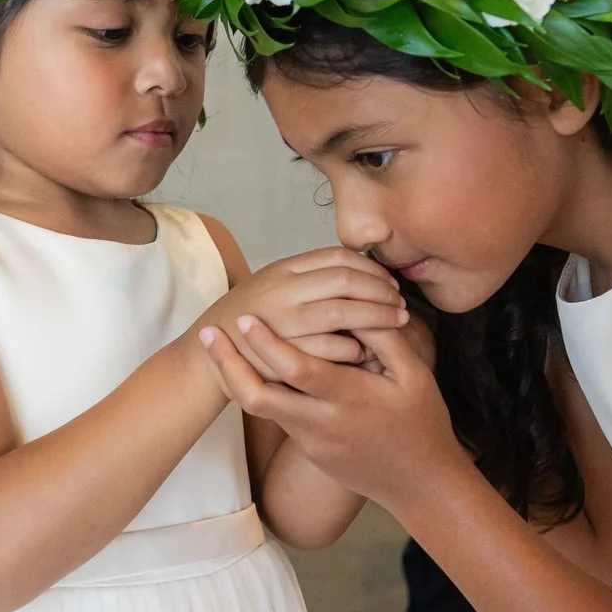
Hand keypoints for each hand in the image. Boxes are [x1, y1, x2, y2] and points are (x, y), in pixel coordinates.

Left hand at [197, 318, 464, 506]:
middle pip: (256, 397)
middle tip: (207, 334)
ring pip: (261, 408)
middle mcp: (321, 422)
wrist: (419, 484)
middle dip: (227, 365)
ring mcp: (310, 440)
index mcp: (348, 399)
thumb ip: (386, 339)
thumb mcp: (415, 377)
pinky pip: (279, 416)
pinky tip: (255, 367)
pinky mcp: (307, 449)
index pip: (297, 369)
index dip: (267, 343)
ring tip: (219, 347)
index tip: (246, 318)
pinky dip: (263, 390)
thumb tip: (360, 304)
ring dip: (237, 377)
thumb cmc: (421, 423)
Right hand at [201, 248, 407, 372]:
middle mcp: (284, 291)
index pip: (339, 257)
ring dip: (377, 317)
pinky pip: (332, 348)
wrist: (211, 351)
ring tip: (396, 323)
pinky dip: (356, 348)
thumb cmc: (253, 318)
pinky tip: (369, 350)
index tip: (389, 282)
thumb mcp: (276, 285)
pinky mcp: (286, 354)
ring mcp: (284, 322)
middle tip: (401, 304)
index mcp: (284, 269)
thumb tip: (362, 270)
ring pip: (344, 312)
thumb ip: (311, 275)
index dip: (371, 268)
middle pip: (346, 281)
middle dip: (381, 292)